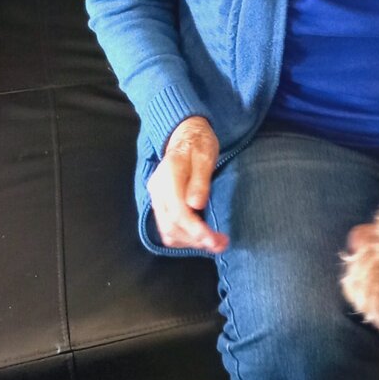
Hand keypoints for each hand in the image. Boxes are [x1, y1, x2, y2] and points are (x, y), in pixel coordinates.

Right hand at [147, 116, 227, 252]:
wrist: (185, 135)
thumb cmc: (198, 143)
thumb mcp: (205, 155)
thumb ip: (200, 179)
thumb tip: (196, 205)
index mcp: (168, 176)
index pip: (177, 211)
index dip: (196, 230)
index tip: (214, 240)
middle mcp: (157, 190)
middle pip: (172, 226)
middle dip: (197, 240)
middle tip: (222, 245)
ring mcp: (157, 198)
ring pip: (168, 231)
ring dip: (191, 242)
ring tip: (215, 244)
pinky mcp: (161, 204)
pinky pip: (168, 228)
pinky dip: (184, 238)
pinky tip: (201, 238)